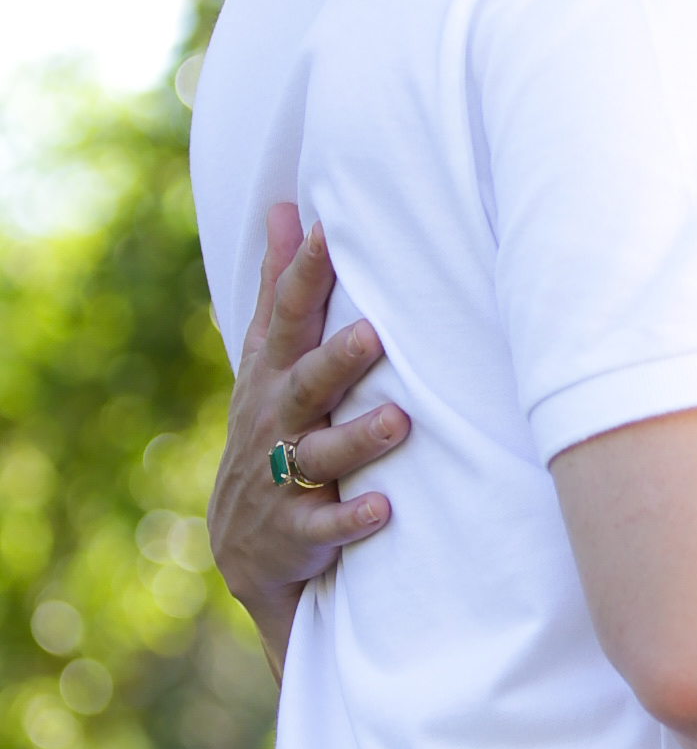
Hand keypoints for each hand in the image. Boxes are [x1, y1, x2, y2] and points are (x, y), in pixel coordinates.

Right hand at [209, 207, 409, 675]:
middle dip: (336, 359)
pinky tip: (384, 509)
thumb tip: (287, 207)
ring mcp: (283, 476)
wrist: (246, 541)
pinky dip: (352, 517)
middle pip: (305, 383)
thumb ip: (282, 288)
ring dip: (358, 438)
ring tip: (399, 420)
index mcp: (274, 373)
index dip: (304, 275)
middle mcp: (277, 419)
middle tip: (374, 332)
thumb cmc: (272, 425)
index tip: (327, 229)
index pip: (287, 318)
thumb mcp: (269, 357)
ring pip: (320, 454)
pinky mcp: (298, 529)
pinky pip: (325, 523)